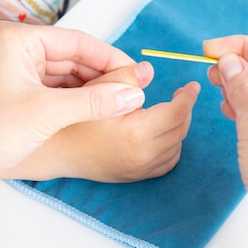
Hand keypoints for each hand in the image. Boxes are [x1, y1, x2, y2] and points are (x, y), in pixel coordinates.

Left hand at [0, 21, 147, 180]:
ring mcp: (13, 71)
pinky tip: (97, 110)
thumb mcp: (50, 113)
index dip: (112, 59)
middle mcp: (14, 48)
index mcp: (16, 38)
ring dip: (92, 90)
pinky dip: (76, 100)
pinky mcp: (14, 93)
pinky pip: (54, 89)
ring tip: (121, 104)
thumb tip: (136, 95)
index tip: (138, 77)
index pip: (77, 42)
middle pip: (73, 57)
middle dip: (104, 77)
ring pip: (65, 75)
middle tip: (134, 93)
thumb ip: (97, 101)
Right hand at [5, 63, 199, 181]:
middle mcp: (142, 154)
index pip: (176, 112)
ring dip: (178, 128)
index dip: (188, 97)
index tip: (192, 86)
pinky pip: (166, 162)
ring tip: (169, 111)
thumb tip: (151, 70)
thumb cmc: (71, 118)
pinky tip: (161, 133)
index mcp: (136, 132)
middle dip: (184, 110)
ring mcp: (139, 169)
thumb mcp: (98, 90)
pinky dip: (171, 147)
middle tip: (180, 95)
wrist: (54, 151)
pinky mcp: (135, 177)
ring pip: (176, 146)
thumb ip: (127, 78)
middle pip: (180, 129)